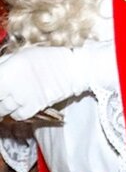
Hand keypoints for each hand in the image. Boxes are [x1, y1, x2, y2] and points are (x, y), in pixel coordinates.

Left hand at [0, 44, 116, 121]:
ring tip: (8, 101)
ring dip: (3, 107)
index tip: (0, 87)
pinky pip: (17, 116)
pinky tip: (19, 106)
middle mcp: (11, 86)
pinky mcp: (33, 107)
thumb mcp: (21, 55)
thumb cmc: (48, 58)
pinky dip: (16, 113)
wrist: (73, 69)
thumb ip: (3, 63)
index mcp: (6, 71)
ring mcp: (22, 98)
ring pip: (2, 110)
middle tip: (3, 95)